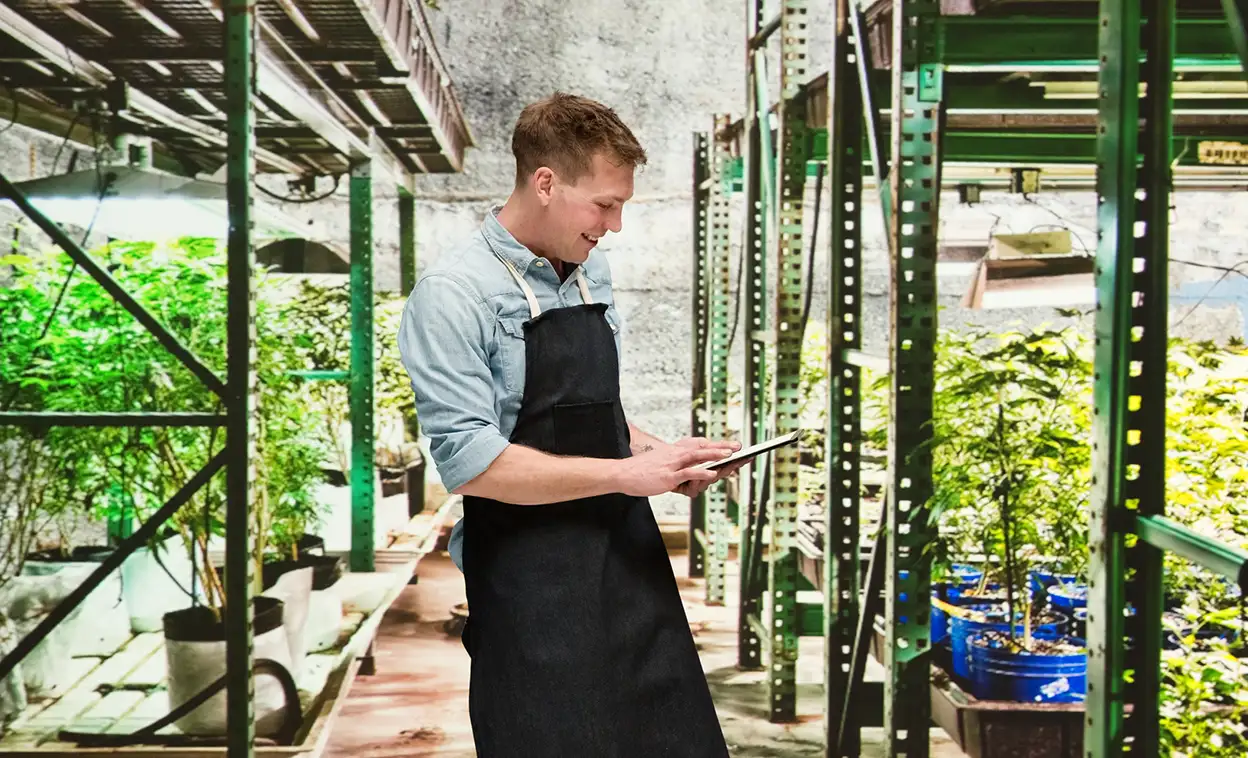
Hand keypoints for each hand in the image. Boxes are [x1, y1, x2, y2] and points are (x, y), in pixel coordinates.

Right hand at [614, 442, 734, 497]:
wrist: (622, 474)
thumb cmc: (642, 471)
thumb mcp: (661, 464)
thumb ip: (678, 468)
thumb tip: (693, 477)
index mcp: (674, 451)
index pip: (698, 444)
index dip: (714, 444)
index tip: (729, 444)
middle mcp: (675, 454)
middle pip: (702, 447)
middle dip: (721, 447)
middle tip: (738, 446)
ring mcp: (672, 465)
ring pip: (697, 457)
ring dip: (714, 455)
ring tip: (730, 455)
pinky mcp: (668, 477)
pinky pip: (687, 474)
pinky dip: (700, 473)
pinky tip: (712, 474)